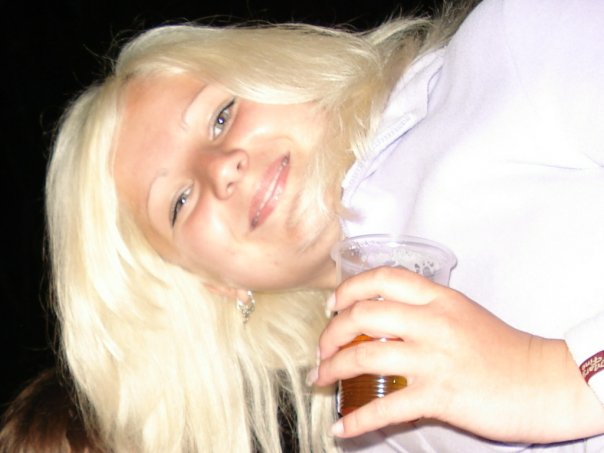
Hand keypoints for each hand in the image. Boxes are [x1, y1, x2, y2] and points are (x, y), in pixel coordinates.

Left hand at [313, 266, 603, 441]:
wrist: (543, 381)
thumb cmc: (503, 348)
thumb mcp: (462, 312)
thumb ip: (424, 309)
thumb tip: (380, 317)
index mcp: (438, 298)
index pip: (381, 278)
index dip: (348, 289)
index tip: (333, 305)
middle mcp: (432, 322)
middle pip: (362, 315)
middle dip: (331, 333)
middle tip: (323, 349)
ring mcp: (433, 358)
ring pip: (364, 356)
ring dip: (333, 370)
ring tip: (322, 379)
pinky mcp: (438, 395)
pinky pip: (385, 407)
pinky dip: (357, 420)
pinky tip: (342, 427)